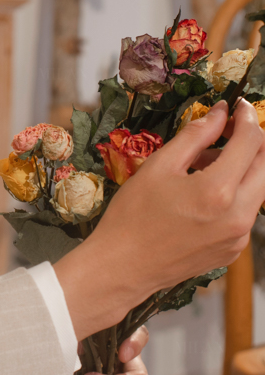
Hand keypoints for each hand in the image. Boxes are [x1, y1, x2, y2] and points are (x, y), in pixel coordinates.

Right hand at [55, 99, 264, 338]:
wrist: (122, 267)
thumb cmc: (132, 217)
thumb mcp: (159, 166)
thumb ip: (194, 136)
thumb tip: (218, 114)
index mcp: (218, 192)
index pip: (250, 142)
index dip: (247, 118)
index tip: (238, 106)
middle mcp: (239, 217)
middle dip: (251, 141)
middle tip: (227, 129)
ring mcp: (239, 237)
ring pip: (258, 189)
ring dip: (241, 168)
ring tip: (204, 163)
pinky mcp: (233, 251)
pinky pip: (245, 212)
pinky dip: (234, 193)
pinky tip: (202, 191)